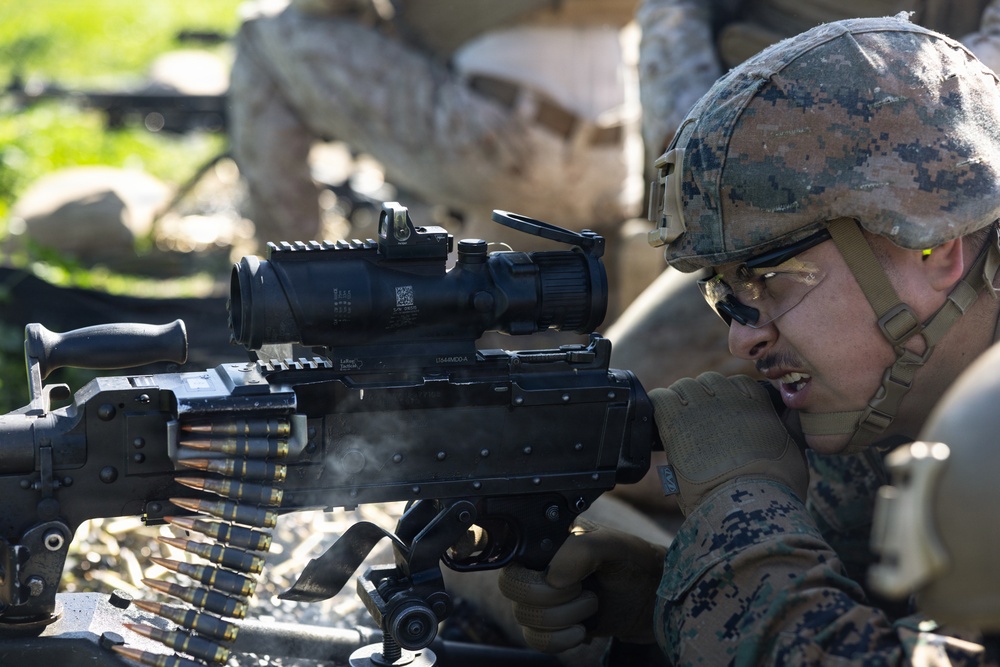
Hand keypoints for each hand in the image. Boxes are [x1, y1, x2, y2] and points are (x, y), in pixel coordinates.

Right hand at [497, 518, 665, 652]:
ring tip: (591, 605)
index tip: (560, 578)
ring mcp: (541, 599)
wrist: (651, 597)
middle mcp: (537, 568)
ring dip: (563, 618)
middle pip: (512, 588)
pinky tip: (582, 631)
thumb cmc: (632, 562)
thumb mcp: (613, 545)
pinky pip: (535, 641)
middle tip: (582, 590)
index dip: (530, 571)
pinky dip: (559, 640)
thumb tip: (552, 578)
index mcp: (545, 540)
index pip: (512, 555)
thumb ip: (581, 551)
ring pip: (525, 617)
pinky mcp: (550, 627)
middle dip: (550, 596)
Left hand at [649, 373, 807, 515]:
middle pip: (708, 382)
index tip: (726, 413)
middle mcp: (728, 398)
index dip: (729, 397)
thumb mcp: (793, 451)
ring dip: (680, 403)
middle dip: (703, 398)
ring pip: (683, 388)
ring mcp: (701, 408)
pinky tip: (661, 425)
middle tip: (701, 424)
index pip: (738, 383)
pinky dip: (658, 408)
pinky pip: (659, 399)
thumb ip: (789, 426)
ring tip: (681, 427)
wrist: (748, 504)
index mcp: (757, 402)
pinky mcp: (676, 422)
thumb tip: (792, 413)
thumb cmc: (774, 487)